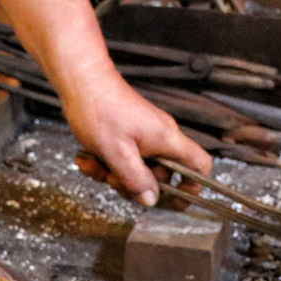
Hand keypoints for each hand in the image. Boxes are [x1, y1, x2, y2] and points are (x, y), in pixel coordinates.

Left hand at [56, 70, 212, 205]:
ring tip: (94, 164)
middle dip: (135, 184)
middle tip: (113, 178)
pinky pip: (124, 160)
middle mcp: (160, 137)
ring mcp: (144, 136)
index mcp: (166, 139)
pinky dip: (107, 163)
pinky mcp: (128, 135)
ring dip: (114, 174)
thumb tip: (151, 200)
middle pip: (161, 175)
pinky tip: (89, 158)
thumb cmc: (100, 108)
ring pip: (138, 170)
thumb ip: (136, 180)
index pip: (199, 164)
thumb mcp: (117, 152)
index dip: (192, 185)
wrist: (81, 80)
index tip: (174, 198)